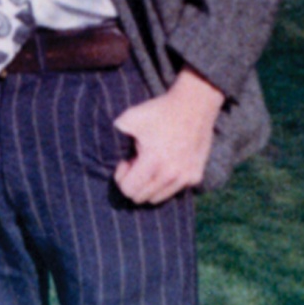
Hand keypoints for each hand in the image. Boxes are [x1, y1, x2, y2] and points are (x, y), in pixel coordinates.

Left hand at [112, 67, 225, 204]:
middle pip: (142, 198)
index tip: (126, 161)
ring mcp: (185, 178)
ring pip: (158, 198)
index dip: (121, 178)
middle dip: (134, 183)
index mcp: (153, 161)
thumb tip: (109, 152)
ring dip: (149, 185)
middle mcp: (171, 175)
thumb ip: (115, 136)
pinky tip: (165, 164)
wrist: (193, 105)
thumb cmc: (158, 112)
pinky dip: (165, 184)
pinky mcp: (195, 177)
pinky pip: (174, 191)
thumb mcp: (129, 118)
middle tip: (136, 162)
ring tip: (150, 164)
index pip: (129, 190)